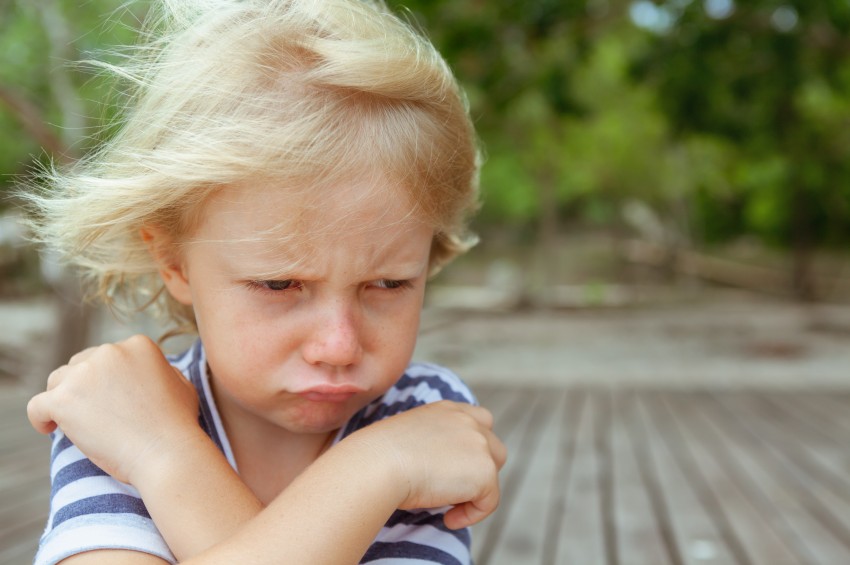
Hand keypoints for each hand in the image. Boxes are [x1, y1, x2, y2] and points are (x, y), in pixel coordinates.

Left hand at [27, 335, 200, 483]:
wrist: (167, 452)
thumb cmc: (178, 425)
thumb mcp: (181, 384)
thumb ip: (161, 371)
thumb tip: (148, 372)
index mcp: (138, 345)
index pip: (108, 355)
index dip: (106, 378)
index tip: (109, 400)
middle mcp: (110, 352)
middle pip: (81, 364)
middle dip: (84, 386)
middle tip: (94, 413)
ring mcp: (84, 374)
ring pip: (57, 381)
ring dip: (65, 399)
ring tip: (75, 423)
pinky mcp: (63, 400)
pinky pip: (37, 405)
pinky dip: (41, 418)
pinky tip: (49, 428)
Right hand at [345, 401, 506, 529]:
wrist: (380, 463)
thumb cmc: (379, 457)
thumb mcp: (407, 439)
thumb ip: (431, 445)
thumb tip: (436, 472)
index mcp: (447, 410)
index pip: (478, 420)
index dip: (472, 447)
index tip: (455, 468)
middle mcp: (467, 421)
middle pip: (492, 447)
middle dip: (479, 468)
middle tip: (452, 489)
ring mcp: (480, 444)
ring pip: (492, 473)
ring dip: (476, 490)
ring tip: (448, 504)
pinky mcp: (485, 472)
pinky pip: (488, 502)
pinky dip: (470, 515)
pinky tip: (448, 519)